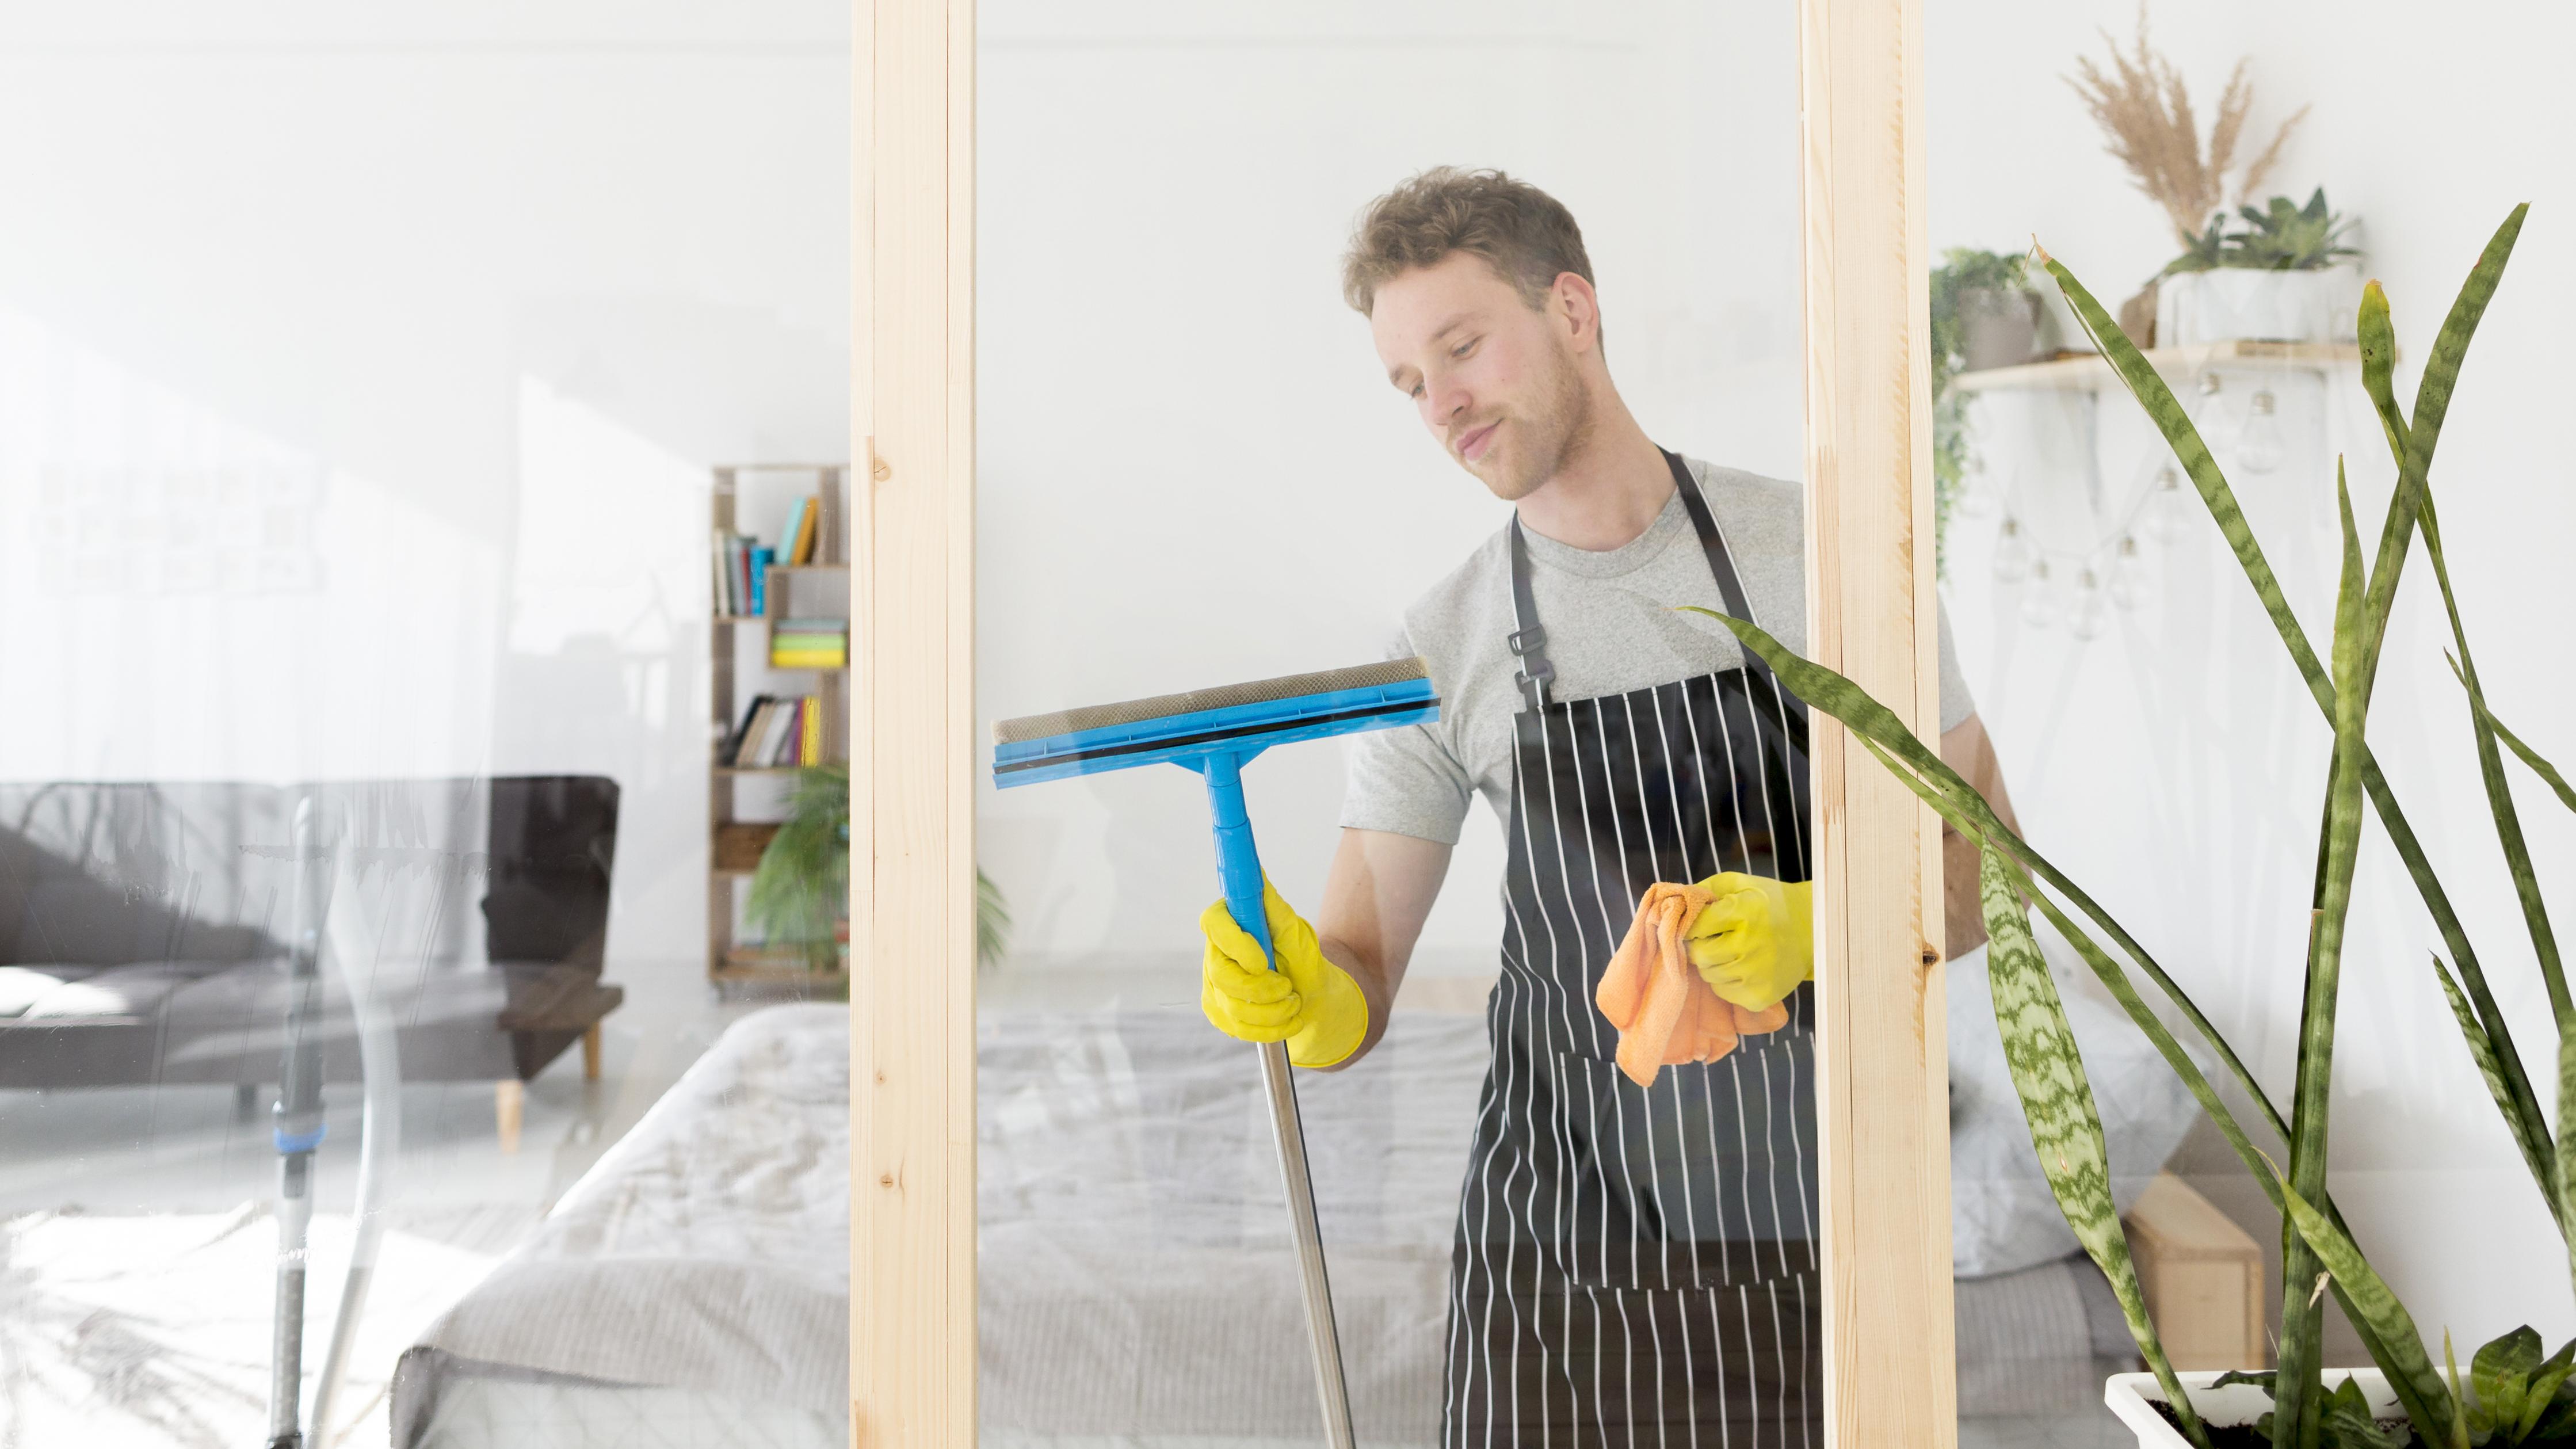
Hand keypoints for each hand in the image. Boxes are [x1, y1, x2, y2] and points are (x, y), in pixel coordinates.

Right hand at [1199, 878, 1368, 1068]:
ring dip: (1272, 1012)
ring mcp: (1213, 983)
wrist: (1311, 996)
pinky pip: (1235, 1027)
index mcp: (1231, 922)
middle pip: (1220, 974)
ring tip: (1294, 1003)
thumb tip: (1257, 873)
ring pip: (1231, 1006)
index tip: (1262, 961)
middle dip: (1261, 990)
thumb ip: (1275, 909)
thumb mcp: (1297, 934)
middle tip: (1289, 990)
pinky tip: (1287, 1020)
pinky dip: (1268, 1029)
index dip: (1234, 944)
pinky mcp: (1218, 1010)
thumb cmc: (1302, 959)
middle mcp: (1215, 951)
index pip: (1213, 924)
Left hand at [1685, 873, 1813, 1010]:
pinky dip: (1725, 981)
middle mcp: (1751, 944)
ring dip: (1712, 964)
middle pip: (1699, 954)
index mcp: (1744, 912)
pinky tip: (1741, 967)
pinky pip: (1724, 992)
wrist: (1813, 930)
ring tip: (1729, 951)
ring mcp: (1757, 974)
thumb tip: (1674, 903)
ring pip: (1709, 975)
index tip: (1697, 923)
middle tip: (1711, 938)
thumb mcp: (1740, 884)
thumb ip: (1705, 889)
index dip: (1692, 924)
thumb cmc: (1769, 903)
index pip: (1696, 925)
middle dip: (1699, 945)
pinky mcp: (1761, 996)